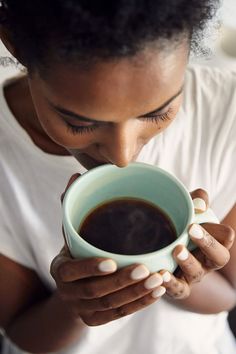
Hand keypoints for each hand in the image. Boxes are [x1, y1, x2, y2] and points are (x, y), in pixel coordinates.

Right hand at [50, 174, 165, 325]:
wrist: (72, 287)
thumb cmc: (76, 252)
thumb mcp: (72, 231)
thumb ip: (74, 205)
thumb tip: (75, 175)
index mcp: (61, 269)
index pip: (71, 271)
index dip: (90, 268)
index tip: (111, 261)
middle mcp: (68, 292)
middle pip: (95, 292)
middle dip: (121, 282)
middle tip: (146, 269)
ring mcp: (82, 309)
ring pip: (110, 306)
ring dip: (135, 294)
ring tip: (159, 279)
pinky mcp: (96, 319)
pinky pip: (119, 315)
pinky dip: (139, 304)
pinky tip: (158, 292)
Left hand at [160, 189, 234, 298]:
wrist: (163, 250)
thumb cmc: (179, 226)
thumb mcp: (187, 210)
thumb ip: (196, 201)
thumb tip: (200, 203)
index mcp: (214, 241)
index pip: (226, 236)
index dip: (218, 230)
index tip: (199, 221)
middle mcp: (208, 260)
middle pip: (219, 256)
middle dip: (208, 243)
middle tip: (191, 229)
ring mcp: (194, 275)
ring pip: (197, 272)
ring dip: (188, 261)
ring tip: (176, 250)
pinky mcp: (179, 287)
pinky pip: (179, 290)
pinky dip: (170, 283)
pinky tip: (160, 274)